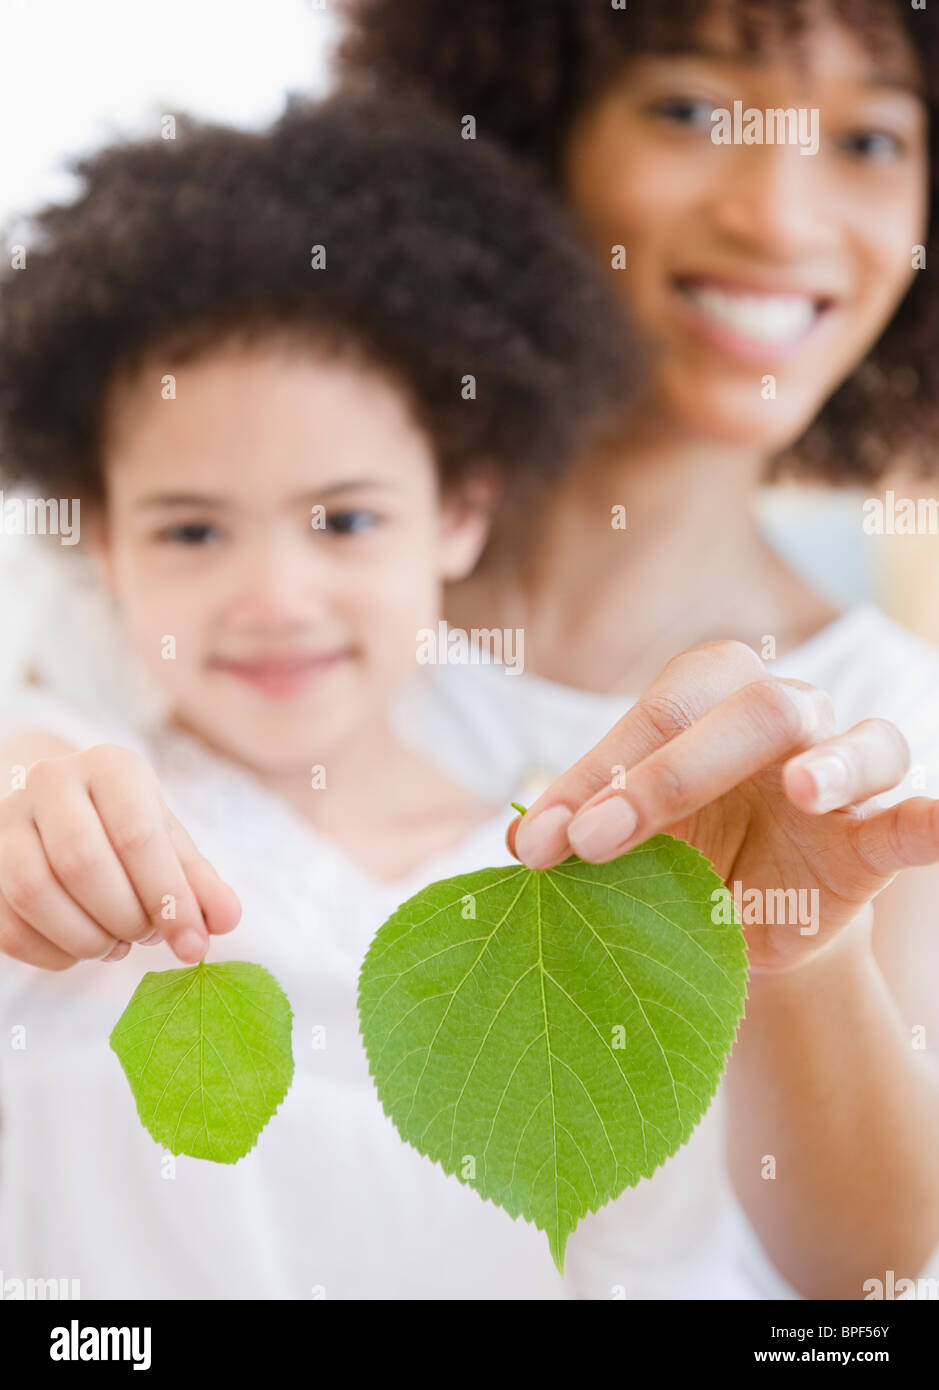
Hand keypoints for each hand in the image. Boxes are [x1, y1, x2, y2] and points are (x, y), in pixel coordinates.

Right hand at [0, 744, 240, 969]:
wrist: (59, 804)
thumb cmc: (123, 824)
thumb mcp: (168, 840)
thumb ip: (199, 880)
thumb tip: (225, 920)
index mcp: (110, 766)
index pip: (138, 835)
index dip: (169, 898)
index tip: (194, 944)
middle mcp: (52, 781)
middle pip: (83, 864)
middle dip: (124, 918)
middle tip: (145, 937)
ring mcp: (7, 819)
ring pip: (34, 892)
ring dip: (85, 937)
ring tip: (114, 944)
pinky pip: (8, 923)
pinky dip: (51, 953)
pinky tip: (79, 950)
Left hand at [508, 640, 938, 970]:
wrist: (737, 918)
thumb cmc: (674, 852)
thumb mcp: (622, 839)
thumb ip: (578, 828)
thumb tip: (519, 840)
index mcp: (710, 693)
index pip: (657, 714)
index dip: (593, 773)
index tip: (538, 845)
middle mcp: (784, 713)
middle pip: (754, 709)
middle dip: (670, 772)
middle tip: (596, 840)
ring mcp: (843, 769)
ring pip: (858, 738)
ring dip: (831, 762)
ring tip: (803, 790)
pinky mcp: (874, 838)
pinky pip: (914, 818)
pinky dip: (932, 818)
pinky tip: (938, 819)